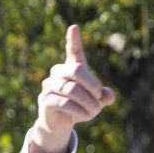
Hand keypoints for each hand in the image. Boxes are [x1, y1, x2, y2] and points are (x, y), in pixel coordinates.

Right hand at [31, 24, 115, 152]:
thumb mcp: (96, 102)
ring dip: (88, 102)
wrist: (60, 124)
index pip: (73, 51)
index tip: (74, 27)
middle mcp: (58, 72)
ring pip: (72, 89)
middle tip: (100, 97)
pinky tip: (85, 116)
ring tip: (95, 112)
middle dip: (92, 84)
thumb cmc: (79, 107)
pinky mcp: (45, 99)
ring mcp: (49, 85)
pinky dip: (79, 110)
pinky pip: (65, 102)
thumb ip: (104, 96)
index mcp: (71, 68)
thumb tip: (108, 96)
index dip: (74, 40)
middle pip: (76, 70)